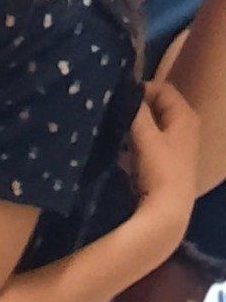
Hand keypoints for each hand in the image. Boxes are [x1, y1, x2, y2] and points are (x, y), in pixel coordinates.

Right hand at [128, 75, 201, 241]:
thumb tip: (126, 93)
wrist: (168, 212)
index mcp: (185, 115)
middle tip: (115, 114)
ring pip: (154, 127)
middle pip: (159, 108)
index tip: (119, 98)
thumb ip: (136, 112)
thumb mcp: (145, 137)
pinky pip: (152, 144)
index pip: (163, 88)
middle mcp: (187, 127)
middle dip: (138, 110)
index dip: (141, 89)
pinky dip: (139, 144)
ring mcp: (179, 146)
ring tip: (116, 133)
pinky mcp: (170, 163)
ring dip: (136, 129)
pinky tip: (124, 154)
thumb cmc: (160, 170)